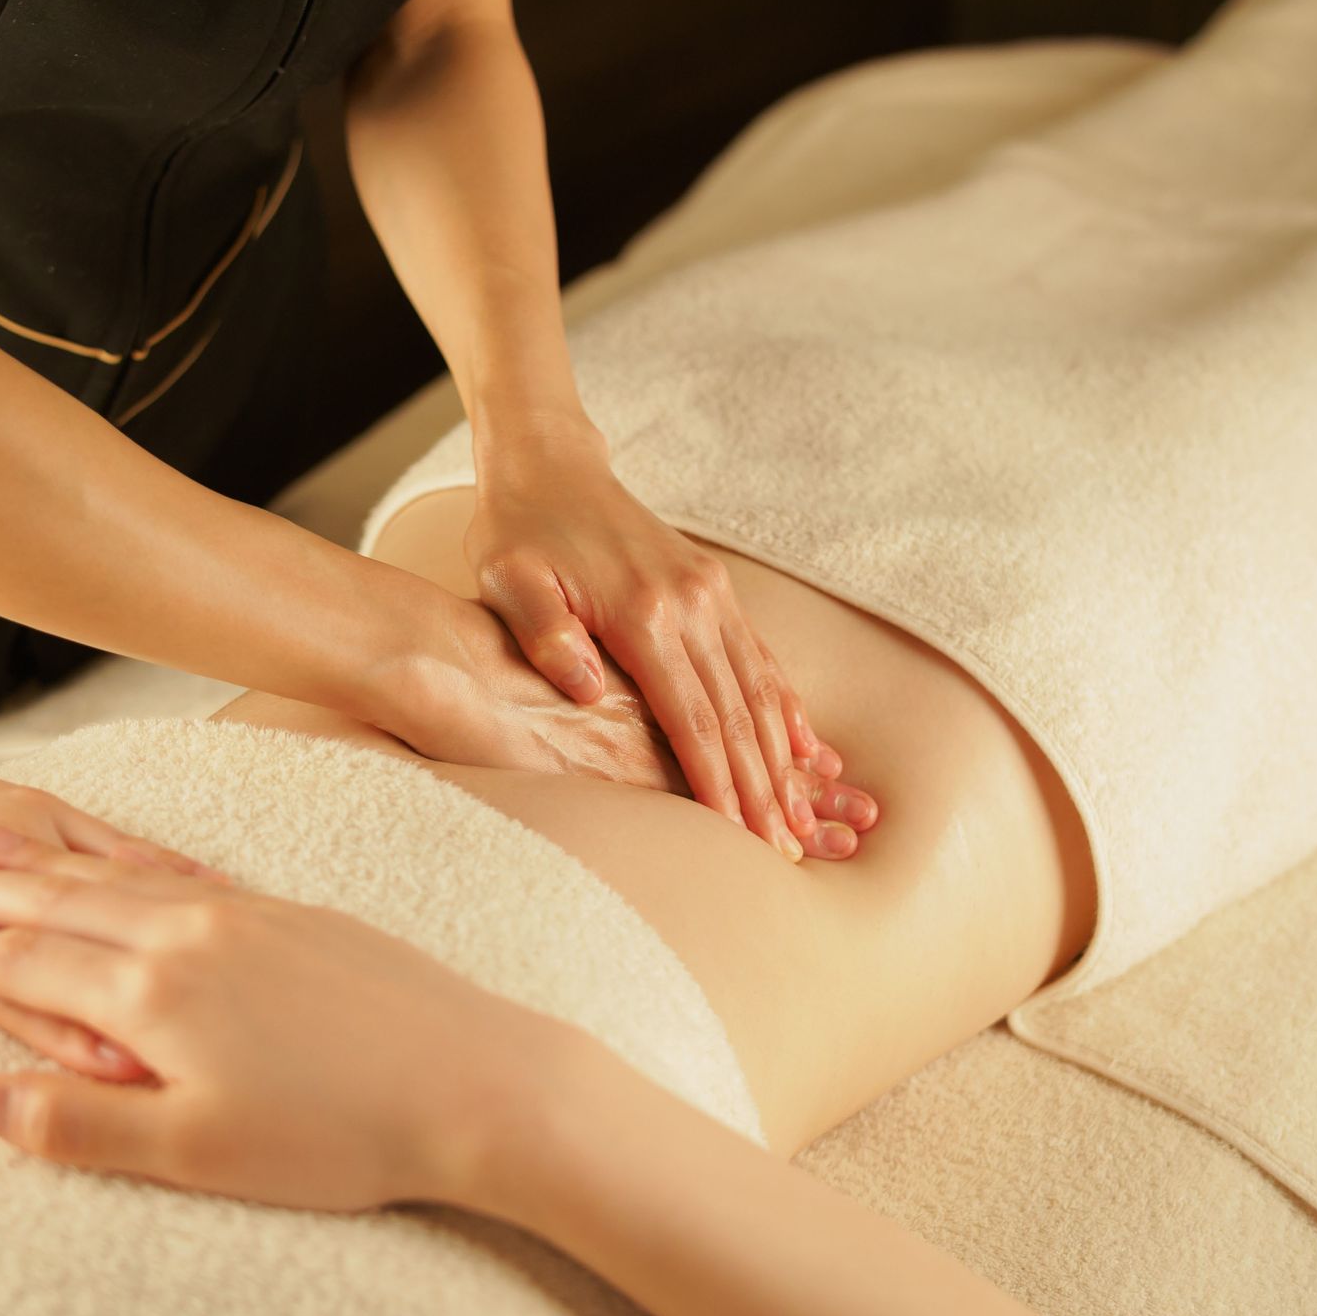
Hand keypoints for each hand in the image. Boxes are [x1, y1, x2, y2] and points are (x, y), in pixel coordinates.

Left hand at [0, 733, 208, 1085]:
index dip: (61, 1032)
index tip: (119, 1070)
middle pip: (64, 940)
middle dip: (131, 986)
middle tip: (201, 1029)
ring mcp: (9, 821)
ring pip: (100, 881)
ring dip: (166, 923)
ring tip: (236, 963)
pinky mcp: (35, 800)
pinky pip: (109, 838)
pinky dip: (163, 868)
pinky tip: (221, 895)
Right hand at [0, 830, 567, 1210]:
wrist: (474, 1077)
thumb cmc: (336, 1133)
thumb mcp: (194, 1151)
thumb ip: (79, 1121)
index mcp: (155, 994)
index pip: (24, 962)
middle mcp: (193, 935)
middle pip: (63, 901)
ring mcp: (248, 915)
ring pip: (121, 877)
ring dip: (50, 859)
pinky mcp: (295, 913)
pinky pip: (187, 874)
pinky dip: (131, 862)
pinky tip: (125, 859)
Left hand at [466, 431, 848, 859]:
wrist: (550, 465)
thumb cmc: (518, 531)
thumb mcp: (509, 579)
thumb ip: (545, 634)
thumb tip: (584, 689)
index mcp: (643, 613)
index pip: (690, 719)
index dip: (717, 784)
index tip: (740, 838)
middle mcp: (691, 604)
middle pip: (736, 714)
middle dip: (764, 788)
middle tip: (787, 849)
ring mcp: (711, 593)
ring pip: (758, 689)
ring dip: (784, 757)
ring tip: (804, 816)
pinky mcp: (714, 588)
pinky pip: (760, 658)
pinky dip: (785, 707)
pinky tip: (808, 749)